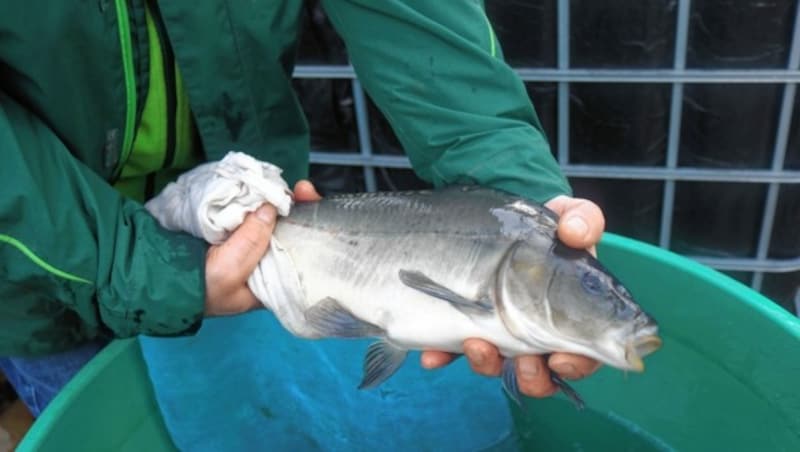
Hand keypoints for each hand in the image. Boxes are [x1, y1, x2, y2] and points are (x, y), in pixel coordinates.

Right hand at [203, 180, 320, 315]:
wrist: (160, 277)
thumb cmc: (199, 288)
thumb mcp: (229, 272)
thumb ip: (251, 242)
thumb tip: (271, 208)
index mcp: (272, 280)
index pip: (302, 254)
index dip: (311, 229)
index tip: (311, 206)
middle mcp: (265, 262)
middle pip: (290, 231)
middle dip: (297, 209)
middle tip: (302, 188)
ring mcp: (249, 244)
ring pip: (270, 219)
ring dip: (275, 201)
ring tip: (283, 185)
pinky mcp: (233, 230)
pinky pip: (249, 212)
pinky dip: (253, 200)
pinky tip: (260, 188)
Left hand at [420, 194, 604, 397]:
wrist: (499, 218)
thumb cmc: (544, 226)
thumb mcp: (569, 214)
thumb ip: (583, 219)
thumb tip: (577, 232)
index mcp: (569, 315)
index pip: (581, 354)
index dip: (576, 364)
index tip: (562, 359)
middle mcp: (534, 331)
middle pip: (539, 373)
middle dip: (532, 378)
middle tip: (524, 363)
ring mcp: (497, 330)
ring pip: (495, 364)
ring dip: (487, 364)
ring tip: (475, 345)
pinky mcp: (464, 324)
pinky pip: (450, 348)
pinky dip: (442, 355)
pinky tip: (432, 356)